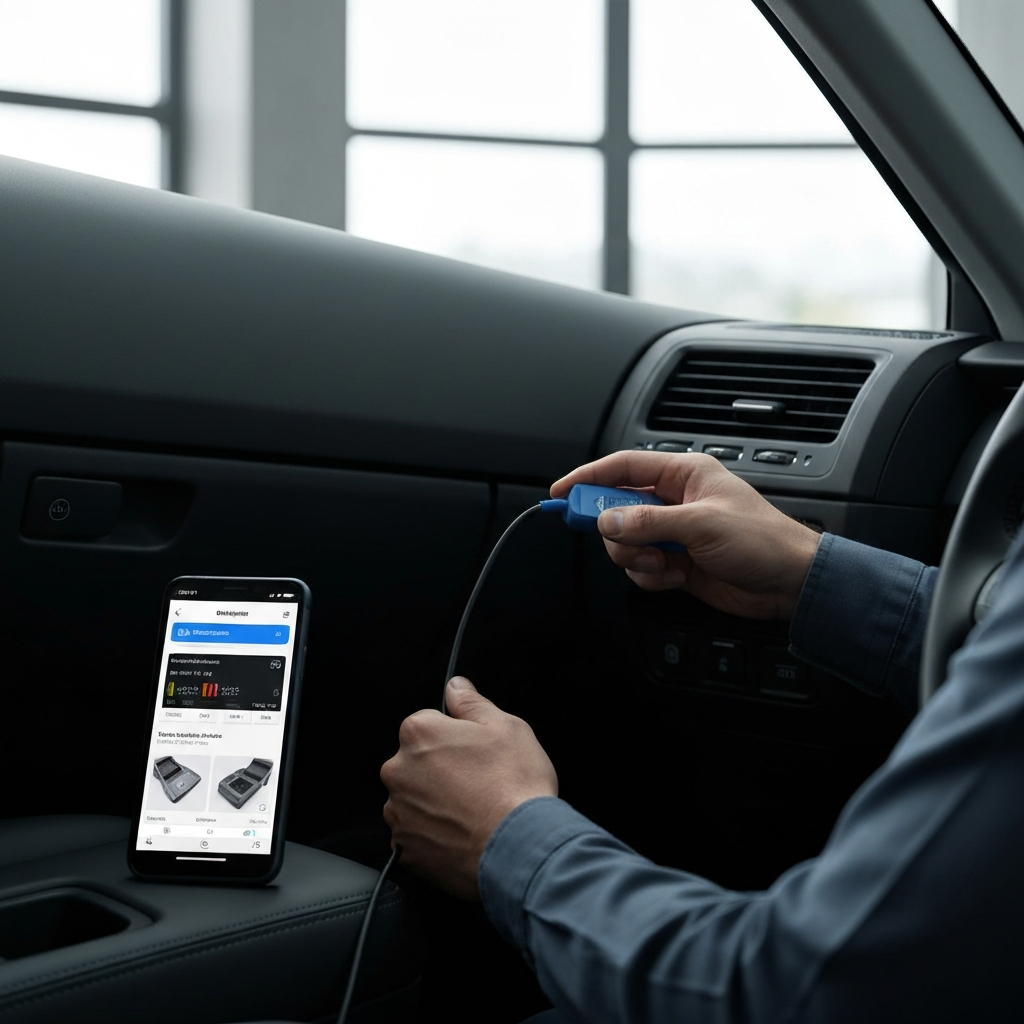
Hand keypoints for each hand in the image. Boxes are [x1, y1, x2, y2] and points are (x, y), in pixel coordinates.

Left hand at [381, 677, 557, 898]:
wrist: (519, 848)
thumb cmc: (514, 783)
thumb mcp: (505, 726)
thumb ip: (471, 702)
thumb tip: (455, 686)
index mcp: (418, 734)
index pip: (427, 722)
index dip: (455, 735)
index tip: (475, 751)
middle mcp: (397, 771)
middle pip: (416, 761)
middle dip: (441, 768)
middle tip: (478, 782)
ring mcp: (398, 813)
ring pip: (414, 798)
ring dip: (434, 802)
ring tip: (472, 812)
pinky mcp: (404, 849)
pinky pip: (416, 833)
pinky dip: (434, 833)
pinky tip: (463, 833)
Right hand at [552, 451, 820, 619]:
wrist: (789, 583)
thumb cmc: (762, 541)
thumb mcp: (702, 525)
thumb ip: (649, 522)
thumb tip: (608, 522)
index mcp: (682, 474)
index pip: (623, 468)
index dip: (588, 478)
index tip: (562, 493)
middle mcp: (673, 501)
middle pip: (616, 509)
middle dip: (616, 530)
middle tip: (621, 541)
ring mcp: (672, 533)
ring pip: (624, 542)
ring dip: (635, 557)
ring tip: (663, 563)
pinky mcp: (674, 562)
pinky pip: (640, 568)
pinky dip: (649, 576)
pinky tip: (674, 576)